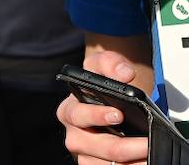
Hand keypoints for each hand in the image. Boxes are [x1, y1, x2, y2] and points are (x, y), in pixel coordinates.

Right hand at [58, 50, 148, 164]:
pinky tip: (141, 161)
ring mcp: (85, 154)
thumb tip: (123, 73)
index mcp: (69, 110)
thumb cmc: (104, 87)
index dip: (97, 116)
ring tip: (147, 154)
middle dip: (123, 146)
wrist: (112, 103)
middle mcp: (74, 134)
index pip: (78, 115)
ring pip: (104, 164)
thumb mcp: (104, 67)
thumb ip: (111, 63)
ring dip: (129, 161)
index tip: (118, 114)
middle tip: (145, 143)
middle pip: (96, 146)